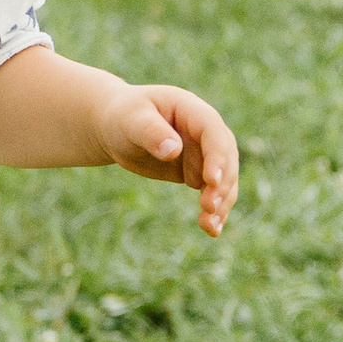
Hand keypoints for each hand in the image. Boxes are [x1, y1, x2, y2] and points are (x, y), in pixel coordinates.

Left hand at [99, 85, 238, 234]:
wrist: (117, 128)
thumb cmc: (123, 117)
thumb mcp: (132, 121)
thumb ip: (151, 132)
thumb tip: (173, 150)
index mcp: (193, 111)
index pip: (214, 133)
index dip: (217, 156)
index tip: (210, 181)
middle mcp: (205, 132)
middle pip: (225, 158)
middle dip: (222, 184)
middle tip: (208, 207)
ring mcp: (204, 153)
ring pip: (224, 180)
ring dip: (221, 203)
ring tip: (210, 226)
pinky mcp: (198, 172)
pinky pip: (213, 192)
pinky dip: (214, 211)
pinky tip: (211, 229)